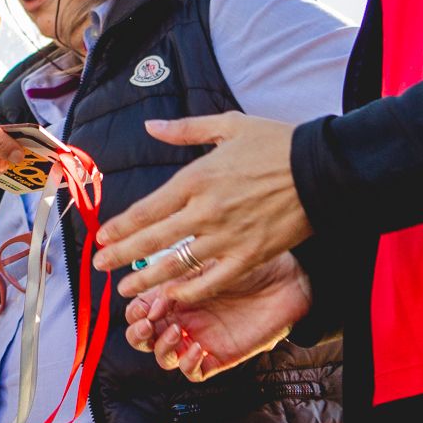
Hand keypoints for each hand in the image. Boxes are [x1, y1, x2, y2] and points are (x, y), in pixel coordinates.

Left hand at [91, 114, 309, 301]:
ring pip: (177, 264)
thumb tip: (150, 126)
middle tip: (100, 266)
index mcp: (197, 178)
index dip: (121, 226)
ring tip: (126, 290)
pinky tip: (173, 296)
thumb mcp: (228, 125)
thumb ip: (185, 130)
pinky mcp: (250, 255)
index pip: (147, 209)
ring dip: (147, 279)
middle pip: (153, 240)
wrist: (322, 168)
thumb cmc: (276, 143)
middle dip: (122, 255)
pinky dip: (191, 290)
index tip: (103, 236)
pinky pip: (213, 279)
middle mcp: (205, 211)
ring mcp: (227, 237)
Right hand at [125, 251, 312, 382]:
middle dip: (137, 335)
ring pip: (164, 357)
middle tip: (147, 326)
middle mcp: (183, 318)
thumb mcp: (207, 265)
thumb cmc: (249, 265)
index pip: (141, 310)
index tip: (143, 307)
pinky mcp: (219, 356)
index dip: (135, 312)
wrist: (286, 281)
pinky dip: (188, 364)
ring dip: (162, 348)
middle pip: (144, 338)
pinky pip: (193, 372)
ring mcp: (200, 338)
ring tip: (178, 331)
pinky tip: (197, 347)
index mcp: (175, 295)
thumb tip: (154, 297)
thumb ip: (180, 280)